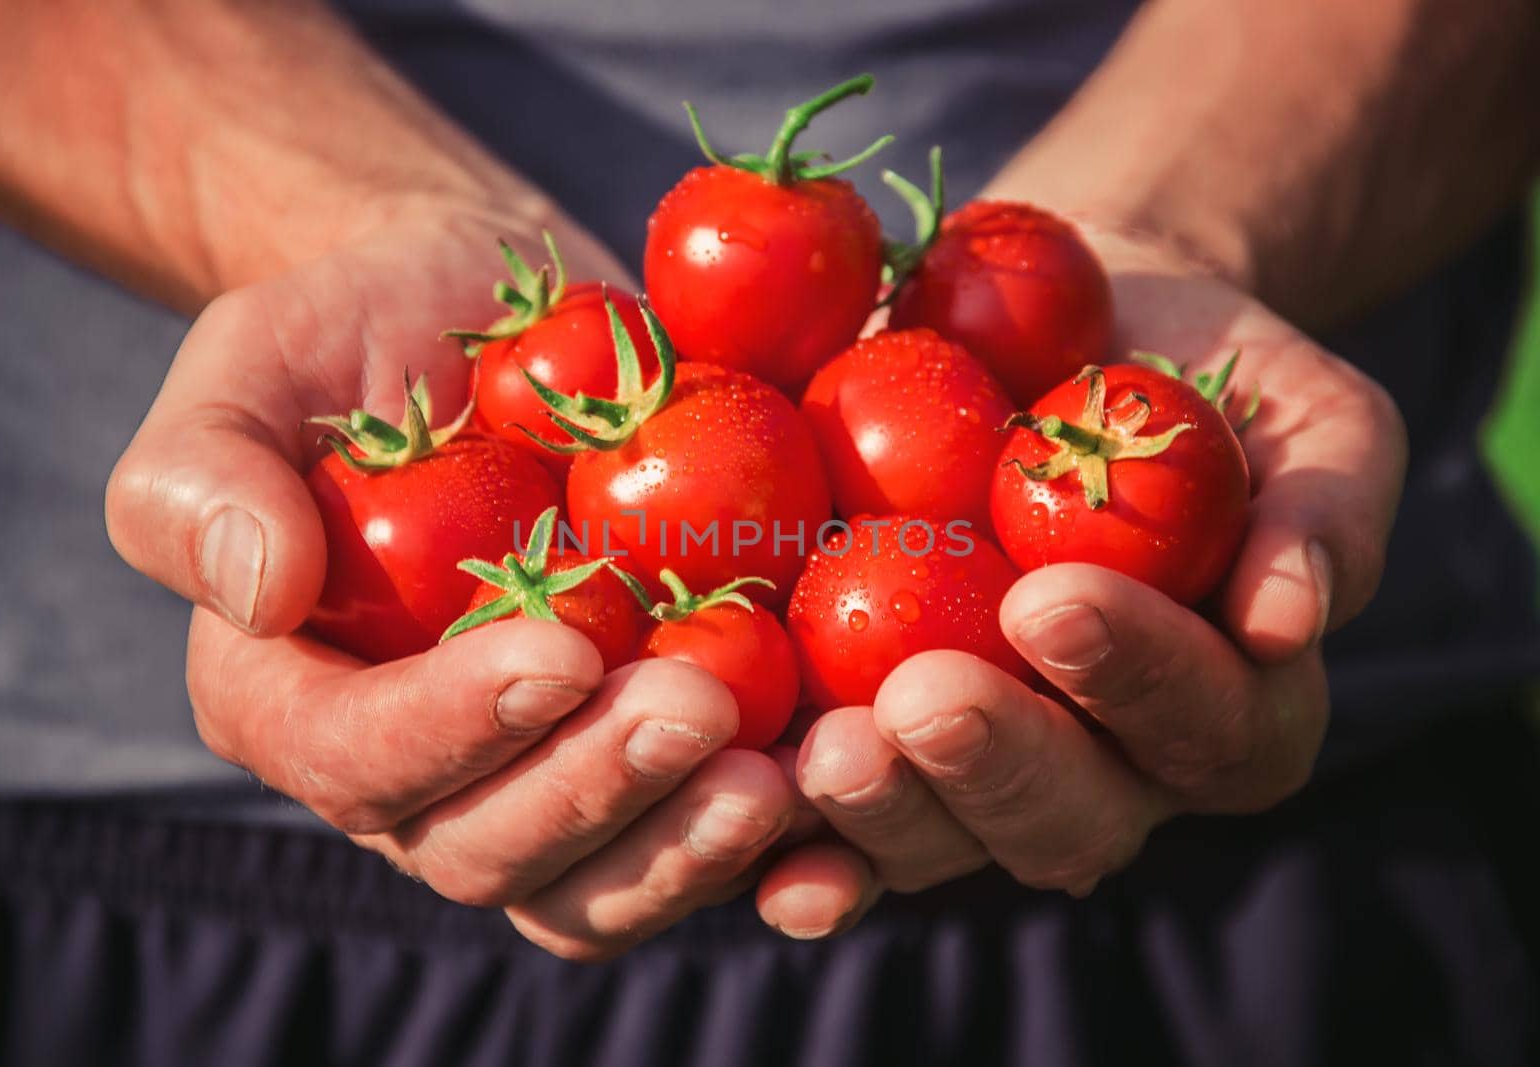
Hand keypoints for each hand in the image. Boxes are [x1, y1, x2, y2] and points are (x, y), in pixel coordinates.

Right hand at [106, 205, 794, 959]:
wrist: (502, 318)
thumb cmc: (362, 333)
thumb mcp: (252, 364)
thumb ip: (200, 477)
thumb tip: (261, 594)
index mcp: (300, 700)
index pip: (357, 760)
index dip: (450, 728)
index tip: (556, 648)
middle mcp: (423, 770)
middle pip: (490, 851)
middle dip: (591, 794)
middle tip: (694, 704)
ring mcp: (544, 774)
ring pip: (598, 883)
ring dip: (686, 844)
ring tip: (777, 767)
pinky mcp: (650, 755)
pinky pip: (701, 843)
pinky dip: (771, 848)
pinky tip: (837, 780)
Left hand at [754, 227, 1407, 936]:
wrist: (1052, 342)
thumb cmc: (1187, 375)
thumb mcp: (1299, 411)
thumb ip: (1322, 506)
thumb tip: (1289, 620)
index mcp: (1226, 705)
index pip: (1207, 725)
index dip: (1138, 678)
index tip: (1052, 597)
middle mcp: (1107, 770)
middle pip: (1069, 819)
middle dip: (996, 766)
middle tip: (924, 697)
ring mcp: (978, 771)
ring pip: (943, 840)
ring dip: (885, 812)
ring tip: (823, 752)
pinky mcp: (873, 744)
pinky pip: (835, 821)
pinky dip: (792, 838)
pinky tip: (743, 807)